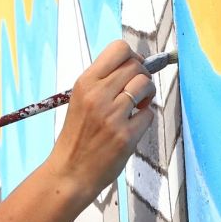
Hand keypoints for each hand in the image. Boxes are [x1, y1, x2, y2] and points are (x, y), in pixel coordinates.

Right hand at [47, 40, 156, 200]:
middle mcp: (98, 95)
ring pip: (146, 85)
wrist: (70, 172)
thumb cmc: (77, 136)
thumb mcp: (80, 100)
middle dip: (143, 76)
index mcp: (85, 83)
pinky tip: (132, 126)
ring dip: (147, 94)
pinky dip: (145, 118)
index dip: (132, 56)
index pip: (118, 49)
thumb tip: (134, 64)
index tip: (132, 68)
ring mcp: (112, 116)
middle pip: (136, 65)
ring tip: (137, 106)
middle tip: (137, 91)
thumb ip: (102, 82)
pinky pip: (149, 113)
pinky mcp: (125, 136)